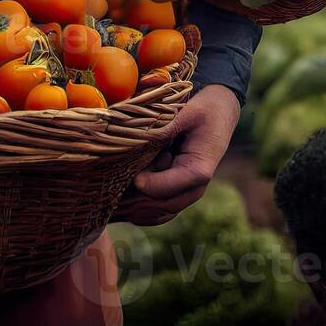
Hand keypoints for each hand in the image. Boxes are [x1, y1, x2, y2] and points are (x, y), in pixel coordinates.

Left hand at [112, 84, 240, 224]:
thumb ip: (164, 127)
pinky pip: (157, 212)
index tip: (130, 176)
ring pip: (156, 213)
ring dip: (132, 210)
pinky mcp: (177, 192)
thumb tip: (137, 136)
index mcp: (198, 170)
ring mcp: (185, 194)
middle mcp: (193, 189)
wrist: (218, 115)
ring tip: (107, 201)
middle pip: (159, 206)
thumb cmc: (203, 112)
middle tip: (107, 193)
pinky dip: (138, 211)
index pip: (167, 188)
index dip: (146, 185)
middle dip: (133, 202)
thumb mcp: (186, 114)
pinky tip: (118, 206)